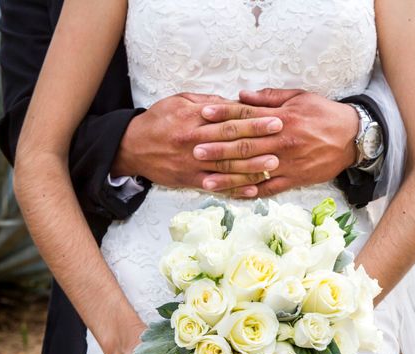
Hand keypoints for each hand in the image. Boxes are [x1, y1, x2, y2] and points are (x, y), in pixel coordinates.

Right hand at [112, 93, 282, 193]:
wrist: (132, 147)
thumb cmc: (158, 121)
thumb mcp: (179, 101)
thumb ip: (208, 102)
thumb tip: (234, 103)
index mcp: (194, 120)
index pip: (229, 119)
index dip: (254, 119)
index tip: (275, 118)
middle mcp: (195, 143)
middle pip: (231, 142)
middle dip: (259, 140)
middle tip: (282, 138)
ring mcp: (193, 164)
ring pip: (226, 167)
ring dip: (251, 168)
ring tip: (273, 166)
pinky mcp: (189, 180)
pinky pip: (216, 186)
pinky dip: (234, 189)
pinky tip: (252, 191)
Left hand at [197, 88, 358, 196]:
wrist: (353, 138)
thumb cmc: (324, 114)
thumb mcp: (299, 97)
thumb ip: (269, 98)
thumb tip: (241, 94)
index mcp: (281, 118)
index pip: (247, 115)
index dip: (223, 114)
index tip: (203, 114)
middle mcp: (282, 142)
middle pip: (245, 145)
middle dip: (218, 148)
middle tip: (195, 150)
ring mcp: (287, 163)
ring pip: (253, 171)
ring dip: (228, 177)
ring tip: (205, 181)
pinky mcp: (294, 179)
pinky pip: (269, 189)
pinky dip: (251, 193)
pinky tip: (233, 196)